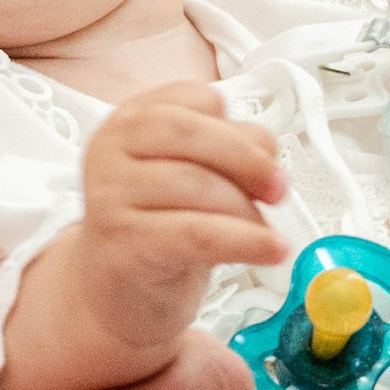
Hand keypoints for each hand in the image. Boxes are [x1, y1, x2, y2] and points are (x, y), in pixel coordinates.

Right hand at [76, 81, 288, 350]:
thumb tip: (268, 161)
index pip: (193, 98)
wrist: (116, 291)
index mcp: (130, 120)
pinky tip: (270, 250)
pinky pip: (197, 234)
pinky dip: (245, 241)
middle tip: (279, 190)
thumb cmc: (159, 226)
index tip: (267, 155)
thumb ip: (225, 153)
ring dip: (247, 210)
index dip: (238, 126)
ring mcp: (111, 196)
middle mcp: (111, 149)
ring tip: (265, 233)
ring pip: (197, 185)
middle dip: (247, 159)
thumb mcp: (188, 176)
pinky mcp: (124, 242)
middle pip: (191, 133)